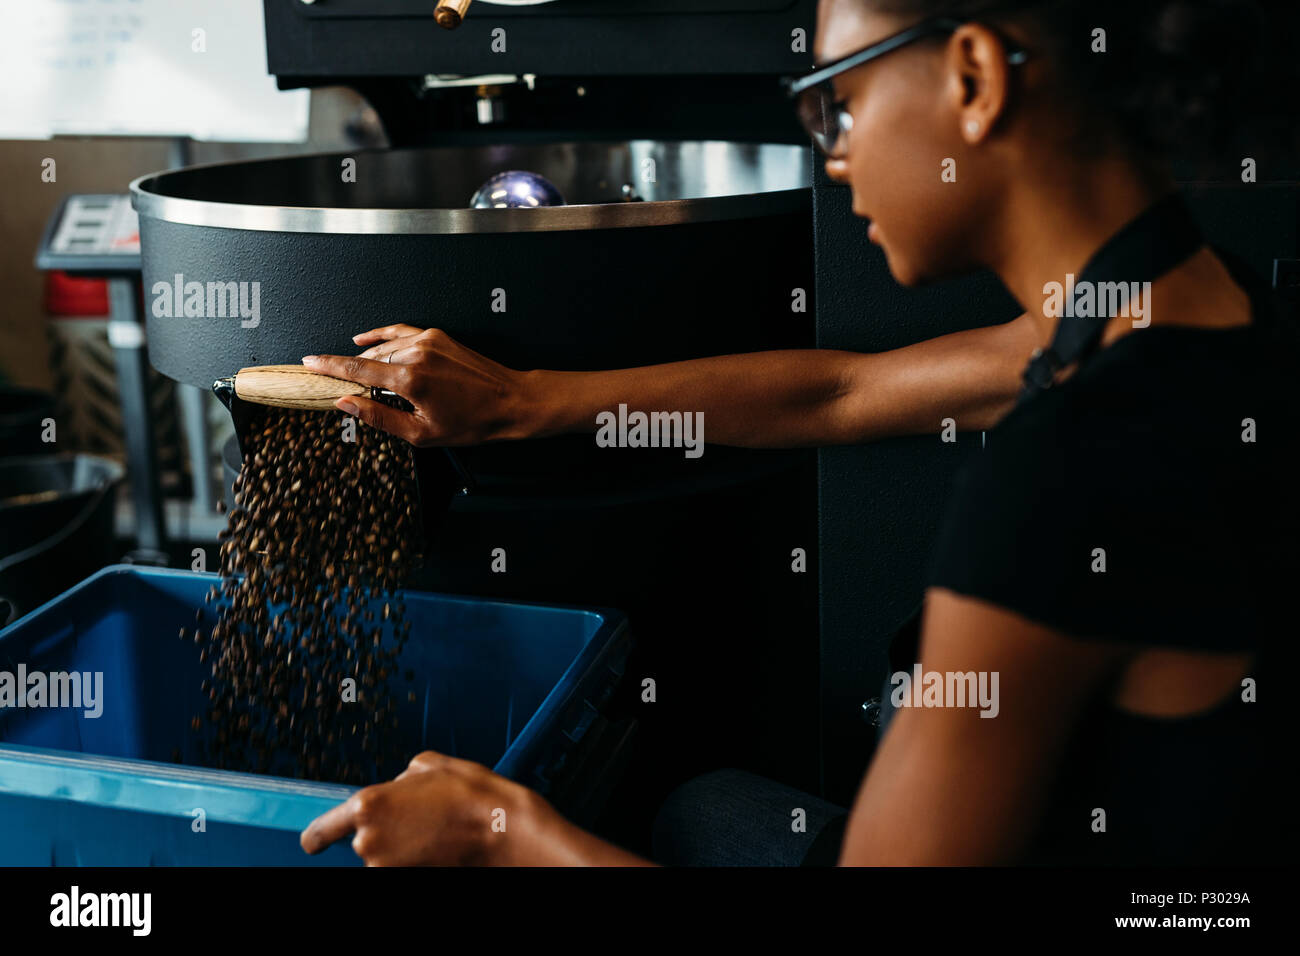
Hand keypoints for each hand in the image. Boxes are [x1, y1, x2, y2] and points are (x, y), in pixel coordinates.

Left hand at [299, 750, 552, 865]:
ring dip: (403, 848)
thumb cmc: (469, 794)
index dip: (316, 839)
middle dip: (386, 832)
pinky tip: (439, 848)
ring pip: (384, 858)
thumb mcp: (428, 765)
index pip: (320, 832)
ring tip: (436, 832)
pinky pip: (402, 868)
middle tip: (421, 820)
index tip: (316, 844)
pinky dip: (416, 860)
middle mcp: (368, 841)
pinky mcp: (405, 881)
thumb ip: (398, 780)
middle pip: (363, 841)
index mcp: (367, 804)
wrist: (499, 829)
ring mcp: (385, 867)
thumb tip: (395, 790)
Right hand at [302, 325, 539, 446]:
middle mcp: (417, 354)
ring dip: (367, 360)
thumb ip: (379, 417)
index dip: (328, 366)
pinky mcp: (437, 335)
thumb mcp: (421, 433)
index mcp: (410, 379)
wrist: (510, 402)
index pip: (357, 370)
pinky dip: (380, 335)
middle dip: (349, 370)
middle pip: (368, 359)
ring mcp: (428, 340)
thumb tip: (346, 404)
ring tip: (359, 378)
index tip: (308, 363)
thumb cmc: (472, 422)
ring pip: (383, 347)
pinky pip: (400, 332)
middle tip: (337, 385)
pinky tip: (364, 339)